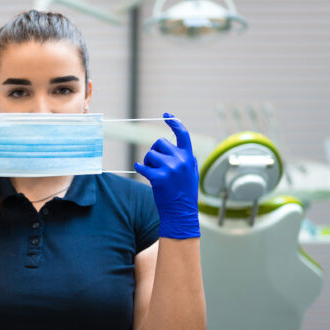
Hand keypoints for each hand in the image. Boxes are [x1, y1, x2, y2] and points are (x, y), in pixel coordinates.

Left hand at [134, 113, 199, 238]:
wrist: (181, 213)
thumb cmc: (183, 194)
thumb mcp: (190, 174)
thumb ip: (184, 159)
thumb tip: (172, 146)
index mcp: (189, 158)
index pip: (183, 134)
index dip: (174, 123)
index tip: (166, 115)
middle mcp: (181, 161)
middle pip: (160, 142)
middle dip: (155, 151)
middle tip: (156, 165)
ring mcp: (170, 169)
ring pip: (150, 154)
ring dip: (148, 162)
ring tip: (154, 174)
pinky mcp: (158, 177)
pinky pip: (142, 166)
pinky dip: (139, 168)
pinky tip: (142, 172)